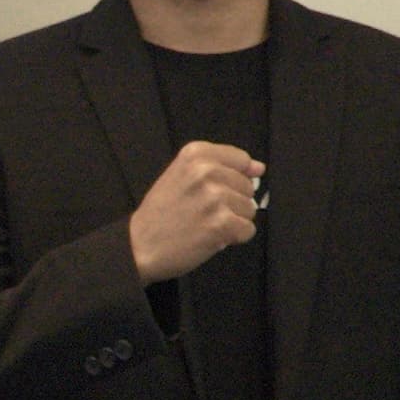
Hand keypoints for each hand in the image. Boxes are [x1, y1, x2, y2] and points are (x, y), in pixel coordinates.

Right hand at [129, 140, 264, 283]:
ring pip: (250, 208)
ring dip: (233, 221)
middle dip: (233, 202)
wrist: (140, 245)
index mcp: (196, 154)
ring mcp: (215, 196)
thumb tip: (259, 168)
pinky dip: (234, 237)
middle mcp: (206, 170)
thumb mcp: (182, 176)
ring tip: (207, 224)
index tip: (216, 190)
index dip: (235, 178)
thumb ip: (220, 167)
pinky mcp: (221, 223)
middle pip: (248, 186)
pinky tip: (213, 237)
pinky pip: (248, 229)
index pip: (241, 159)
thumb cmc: (161, 212)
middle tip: (205, 211)